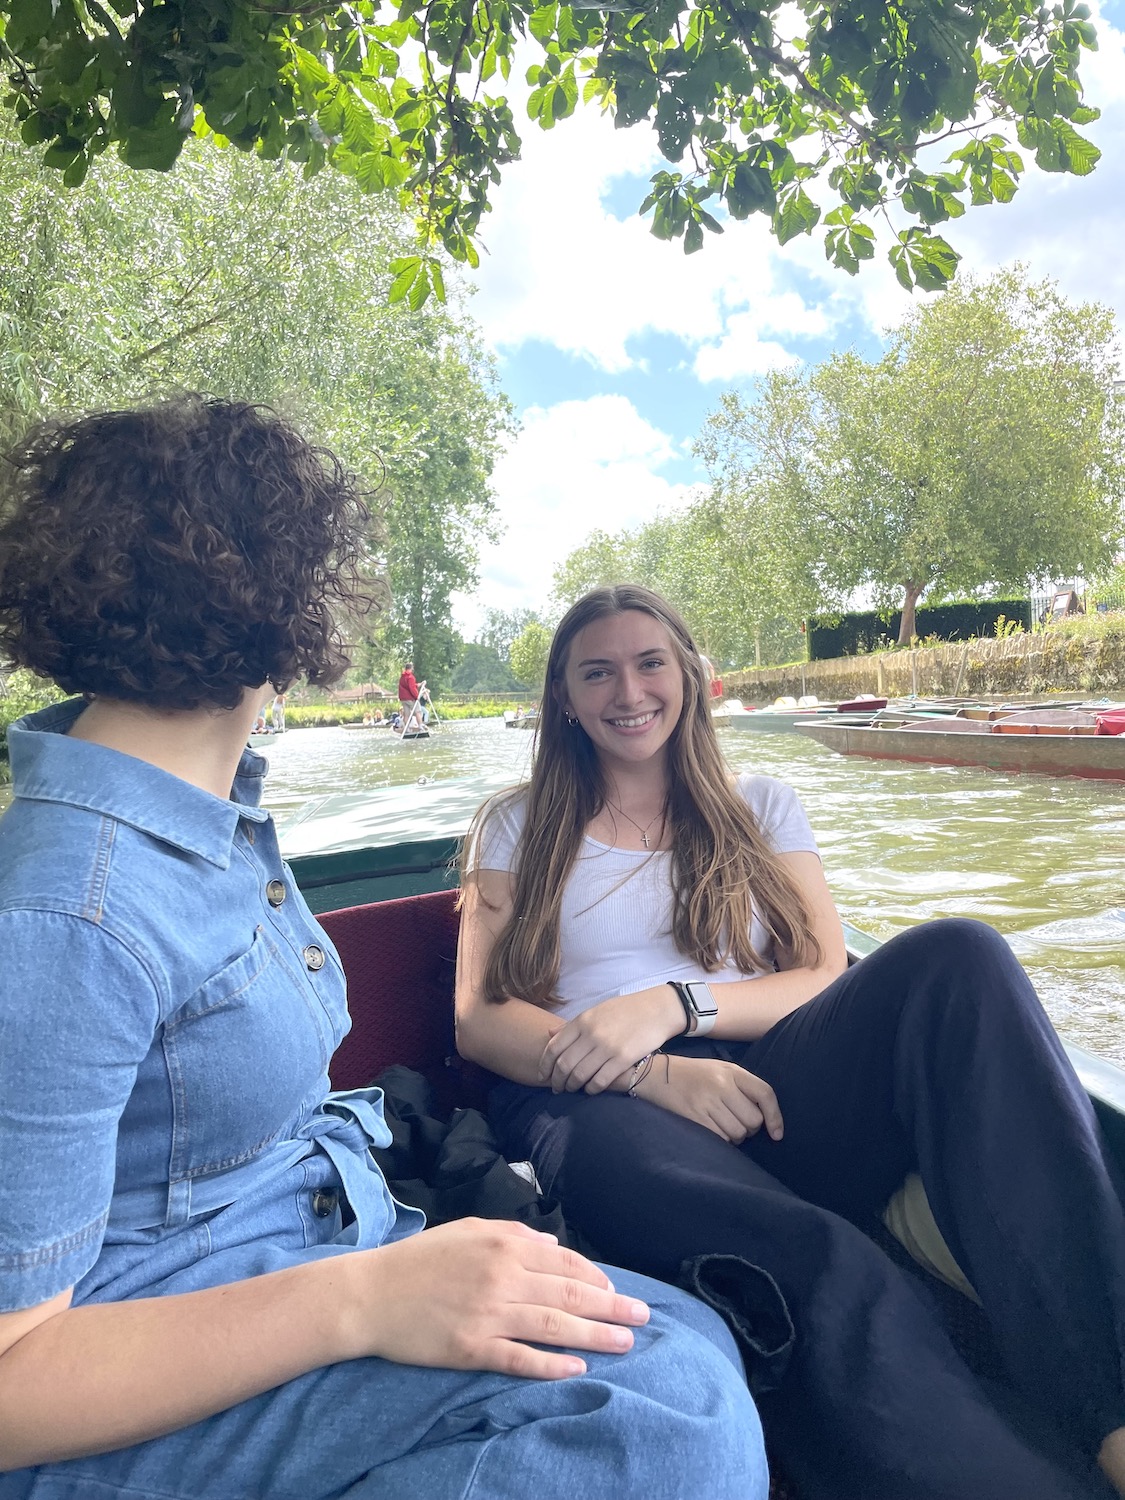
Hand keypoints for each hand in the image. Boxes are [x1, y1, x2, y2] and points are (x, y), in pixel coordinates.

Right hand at [352, 1219, 650, 1379]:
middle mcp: (501, 1277)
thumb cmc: (419, 1259)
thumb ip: (514, 1234)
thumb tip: (553, 1246)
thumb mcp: (467, 1230)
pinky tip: (578, 1367)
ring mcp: (488, 1314)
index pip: (564, 1262)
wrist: (371, 1294)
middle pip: (569, 1293)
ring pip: (553, 1325)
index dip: (596, 1277)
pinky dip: (551, 1364)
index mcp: (503, 1245)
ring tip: (626, 1343)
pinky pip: (520, 1357)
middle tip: (643, 1317)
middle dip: (611, 1306)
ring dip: (595, 1334)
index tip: (618, 1291)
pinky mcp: (472, 1348)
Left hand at [539, 986, 684, 1093]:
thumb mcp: (595, 1011)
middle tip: (556, 1088)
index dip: (544, 1065)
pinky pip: (600, 1081)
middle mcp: (591, 1034)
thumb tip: (548, 1033)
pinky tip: (590, 1090)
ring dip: (572, 1086)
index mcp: (582, 1021)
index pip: (553, 1048)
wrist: (656, 1010)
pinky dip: (591, 1089)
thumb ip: (571, 1025)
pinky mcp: (623, 1059)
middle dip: (557, 1081)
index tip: (542, 1076)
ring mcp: (607, 1047)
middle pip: (564, 1065)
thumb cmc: (624, 1011)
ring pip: (579, 1075)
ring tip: (571, 1090)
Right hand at [638, 1054, 782, 1143]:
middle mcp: (722, 1085)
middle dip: (750, 1128)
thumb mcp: (719, 1070)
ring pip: (738, 1133)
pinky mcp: (694, 1117)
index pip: (765, 1094)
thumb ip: (742, 1087)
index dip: (775, 1117)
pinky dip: (721, 1140)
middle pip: (753, 1120)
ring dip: (735, 1137)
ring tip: (723, 1126)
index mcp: (732, 1071)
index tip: (777, 1134)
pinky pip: (720, 1138)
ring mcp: (707, 1101)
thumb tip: (765, 1119)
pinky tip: (713, 1131)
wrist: (655, 1075)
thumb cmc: (693, 1075)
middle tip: (737, 1123)